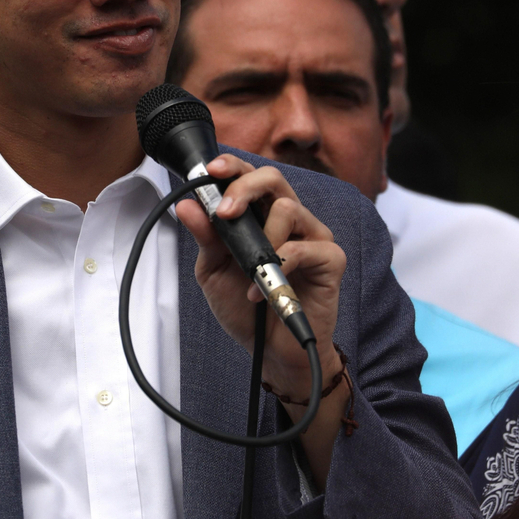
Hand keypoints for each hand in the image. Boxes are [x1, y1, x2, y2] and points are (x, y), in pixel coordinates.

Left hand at [174, 155, 346, 399]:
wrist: (271, 352)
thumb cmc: (247, 309)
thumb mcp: (214, 271)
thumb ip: (206, 238)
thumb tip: (188, 206)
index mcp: (261, 216)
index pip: (251, 177)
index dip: (233, 166)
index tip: (212, 170)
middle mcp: (289, 220)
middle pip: (274, 179)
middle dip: (245, 187)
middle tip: (226, 213)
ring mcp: (313, 237)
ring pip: (288, 209)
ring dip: (262, 239)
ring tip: (250, 272)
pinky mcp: (330, 259)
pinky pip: (304, 247)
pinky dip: (278, 267)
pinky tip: (261, 291)